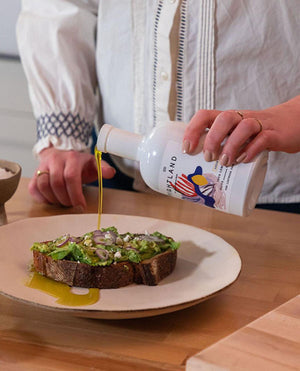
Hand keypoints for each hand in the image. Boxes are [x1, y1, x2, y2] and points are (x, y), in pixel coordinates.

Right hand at [29, 147, 115, 209]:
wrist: (61, 153)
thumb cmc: (79, 163)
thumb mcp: (93, 163)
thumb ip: (103, 168)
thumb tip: (110, 173)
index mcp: (72, 158)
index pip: (71, 177)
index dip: (75, 194)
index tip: (81, 206)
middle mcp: (55, 160)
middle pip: (56, 183)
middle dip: (65, 199)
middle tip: (72, 205)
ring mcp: (42, 166)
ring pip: (43, 185)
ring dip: (54, 199)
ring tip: (63, 202)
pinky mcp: (34, 173)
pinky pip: (33, 187)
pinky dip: (41, 198)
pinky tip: (51, 200)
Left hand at [182, 96, 299, 165]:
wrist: (292, 123)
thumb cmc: (256, 135)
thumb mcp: (237, 136)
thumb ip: (222, 146)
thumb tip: (198, 169)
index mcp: (229, 119)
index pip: (206, 115)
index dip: (193, 129)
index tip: (186, 149)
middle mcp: (242, 118)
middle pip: (224, 118)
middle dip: (212, 138)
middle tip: (208, 158)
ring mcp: (260, 124)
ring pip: (244, 126)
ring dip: (231, 145)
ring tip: (225, 162)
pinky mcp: (275, 133)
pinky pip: (263, 138)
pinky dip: (252, 149)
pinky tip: (244, 160)